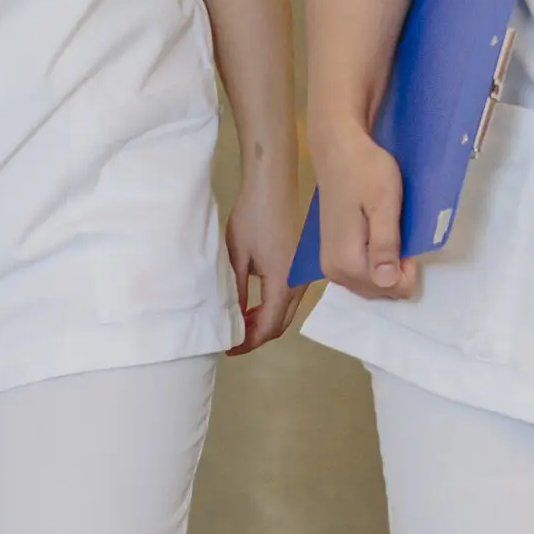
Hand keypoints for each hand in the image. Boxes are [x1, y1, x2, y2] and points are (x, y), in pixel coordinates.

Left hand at [222, 180, 304, 356]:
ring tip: (240, 323)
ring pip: (287, 312)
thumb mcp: (237, 258)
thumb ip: (238, 292)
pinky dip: (273, 307)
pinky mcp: (302, 265)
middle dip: (258, 336)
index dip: (249, 342)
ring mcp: (304, 274)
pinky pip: (290, 297)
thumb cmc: (252, 218)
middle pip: (282, 324)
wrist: (272, 186)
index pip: (269, 326)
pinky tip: (255, 304)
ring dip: (266, 321)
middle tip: (233, 339)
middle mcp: (300, 283)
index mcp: (283, 282)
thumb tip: (235, 320)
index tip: (229, 347)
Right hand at [309, 124, 417, 299]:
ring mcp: (330, 263)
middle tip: (404, 234)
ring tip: (394, 235)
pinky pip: (362, 272)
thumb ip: (385, 245)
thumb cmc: (365, 171)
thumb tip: (387, 282)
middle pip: (380, 291)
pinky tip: (382, 239)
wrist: (338, 149)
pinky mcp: (332, 252)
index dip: (409, 269)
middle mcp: (334, 271)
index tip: (409, 239)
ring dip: (388, 268)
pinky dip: (377, 263)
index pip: (392, 289)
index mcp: (346, 263)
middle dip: (399, 271)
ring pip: (371, 283)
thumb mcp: (384, 204)